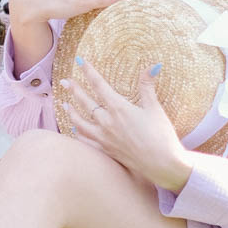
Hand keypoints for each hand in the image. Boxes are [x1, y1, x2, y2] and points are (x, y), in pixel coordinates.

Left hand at [60, 57, 192, 191]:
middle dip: (74, 90)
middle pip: (85, 102)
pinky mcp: (106, 151)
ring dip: (71, 112)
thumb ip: (148, 87)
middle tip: (64, 81)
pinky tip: (74, 130)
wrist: (163, 165)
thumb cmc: (161, 136)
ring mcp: (104, 138)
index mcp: (119, 108)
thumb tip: (153, 66)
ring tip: (64, 104)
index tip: (80, 61)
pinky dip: (78, 134)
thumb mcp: (155, 108)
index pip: (99, 85)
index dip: (89, 72)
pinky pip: (86, 141)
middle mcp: (107, 122)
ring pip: (81, 122)